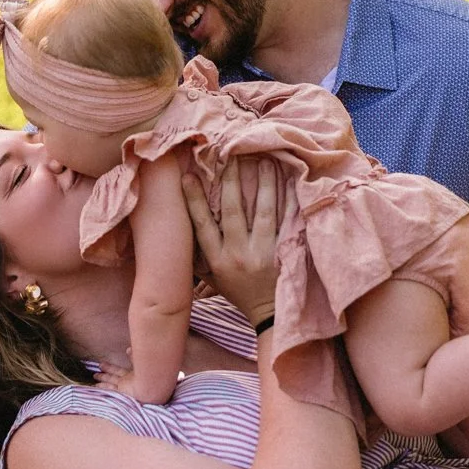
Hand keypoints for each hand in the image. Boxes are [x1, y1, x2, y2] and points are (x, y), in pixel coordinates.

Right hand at [184, 158, 280, 328]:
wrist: (270, 314)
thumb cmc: (238, 292)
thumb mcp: (213, 278)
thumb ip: (199, 256)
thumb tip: (180, 229)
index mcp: (217, 260)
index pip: (202, 225)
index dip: (194, 200)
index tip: (188, 176)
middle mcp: (238, 254)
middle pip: (232, 212)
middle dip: (230, 181)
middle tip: (229, 155)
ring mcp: (263, 252)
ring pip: (263, 212)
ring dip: (263, 185)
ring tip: (264, 160)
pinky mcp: (283, 252)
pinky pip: (286, 221)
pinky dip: (288, 200)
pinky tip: (289, 181)